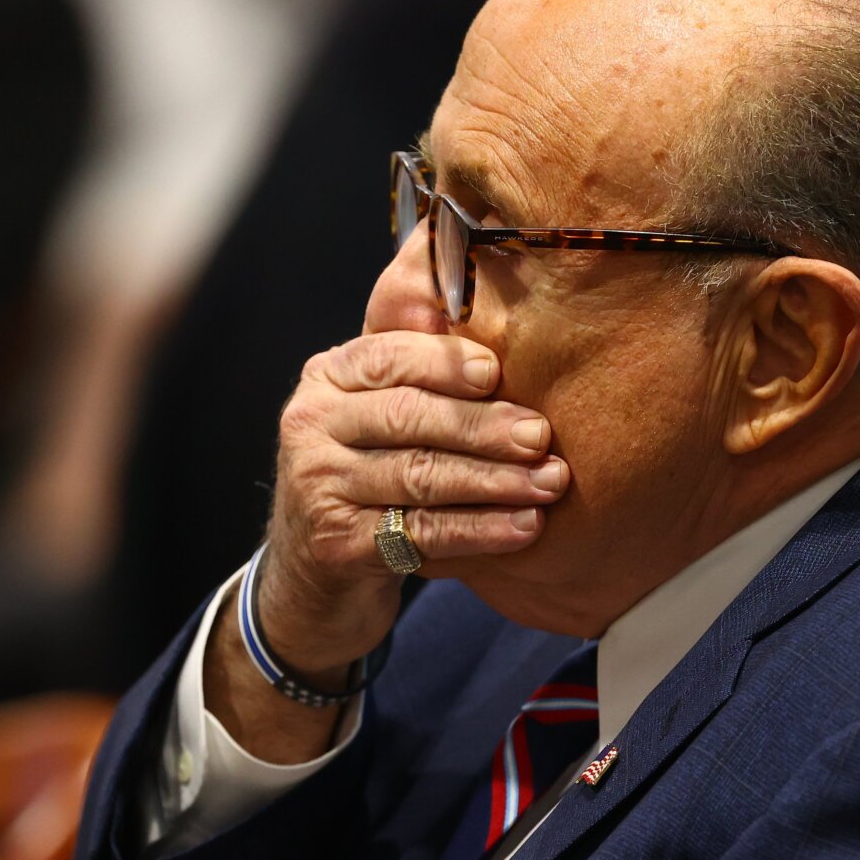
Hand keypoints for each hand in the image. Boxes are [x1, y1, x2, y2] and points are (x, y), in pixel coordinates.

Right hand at [255, 330, 568, 681]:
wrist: (319, 566)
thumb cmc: (371, 466)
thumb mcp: (379, 405)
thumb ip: (417, 353)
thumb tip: (468, 292)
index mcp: (328, 376)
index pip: (387, 356)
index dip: (444, 362)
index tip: (496, 372)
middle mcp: (310, 424)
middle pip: (407, 417)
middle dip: (482, 426)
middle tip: (541, 436)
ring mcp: (319, 486)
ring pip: (419, 476)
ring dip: (494, 480)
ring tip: (549, 482)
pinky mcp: (338, 545)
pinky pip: (422, 532)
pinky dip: (480, 529)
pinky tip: (525, 525)